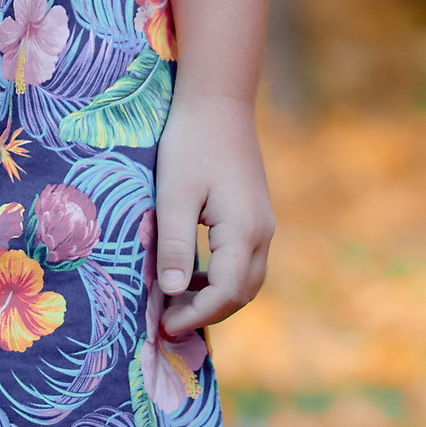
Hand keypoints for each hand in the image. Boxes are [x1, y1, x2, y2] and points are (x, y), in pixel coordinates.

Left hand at [152, 89, 273, 335]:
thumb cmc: (190, 143)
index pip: (225, 293)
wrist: (218, 101)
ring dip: (214, 298)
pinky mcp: (255, 215)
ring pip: (246, 280)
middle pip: (241, 293)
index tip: (162, 325)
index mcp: (244, 231)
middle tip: (166, 322)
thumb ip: (176, 246)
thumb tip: (173, 295)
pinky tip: (191, 276)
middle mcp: (262, 232)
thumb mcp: (174, 194)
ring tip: (175, 304)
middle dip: (206, 314)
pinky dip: (221, 279)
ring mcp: (263, 224)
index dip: (195, 315)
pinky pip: (244, 262)